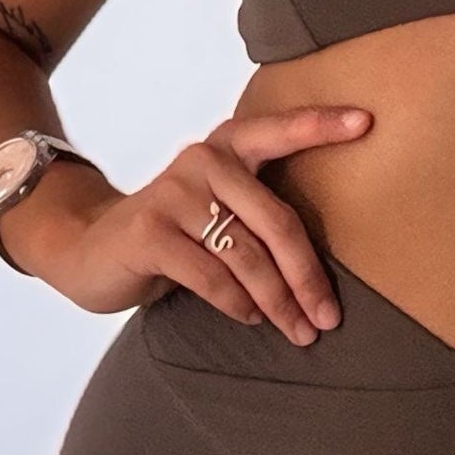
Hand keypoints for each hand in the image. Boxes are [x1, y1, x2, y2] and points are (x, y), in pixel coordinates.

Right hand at [34, 104, 372, 337]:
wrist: (87, 248)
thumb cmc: (171, 234)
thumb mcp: (214, 209)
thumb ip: (256, 214)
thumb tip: (321, 271)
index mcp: (226, 147)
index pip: (279, 131)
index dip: (322, 126)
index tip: (367, 123)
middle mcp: (203, 161)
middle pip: (277, 222)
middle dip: (308, 277)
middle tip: (329, 318)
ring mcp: (174, 194)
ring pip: (248, 256)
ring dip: (278, 302)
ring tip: (298, 331)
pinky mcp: (150, 232)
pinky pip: (212, 277)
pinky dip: (237, 304)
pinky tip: (249, 319)